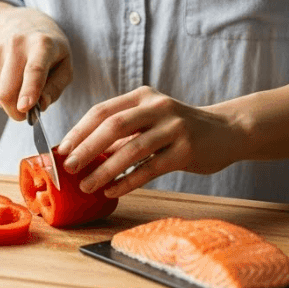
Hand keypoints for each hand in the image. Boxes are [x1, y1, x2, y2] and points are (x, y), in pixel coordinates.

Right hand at [0, 8, 72, 121]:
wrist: (25, 24)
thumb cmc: (51, 51)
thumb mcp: (65, 66)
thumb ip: (55, 88)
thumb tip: (40, 106)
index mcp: (42, 44)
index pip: (34, 69)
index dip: (29, 90)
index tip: (25, 108)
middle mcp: (17, 43)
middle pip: (8, 89)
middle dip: (16, 111)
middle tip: (28, 113)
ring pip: (0, 93)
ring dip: (13, 101)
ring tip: (26, 86)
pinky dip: (6, 93)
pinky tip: (15, 79)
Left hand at [56, 86, 245, 198]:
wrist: (226, 131)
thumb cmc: (178, 128)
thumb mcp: (150, 118)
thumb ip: (123, 130)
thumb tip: (82, 152)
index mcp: (142, 96)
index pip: (102, 110)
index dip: (79, 130)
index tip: (62, 149)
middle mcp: (157, 107)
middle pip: (113, 126)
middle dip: (86, 148)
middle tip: (69, 167)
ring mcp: (174, 127)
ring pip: (131, 150)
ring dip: (105, 170)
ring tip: (87, 185)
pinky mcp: (186, 150)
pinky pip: (150, 168)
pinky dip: (127, 181)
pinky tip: (112, 191)